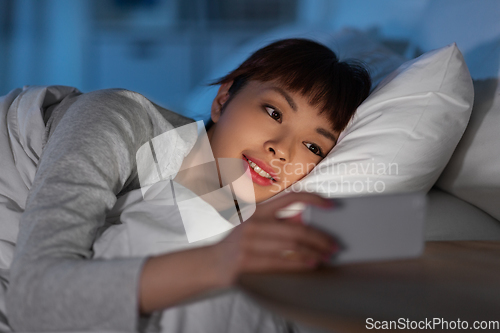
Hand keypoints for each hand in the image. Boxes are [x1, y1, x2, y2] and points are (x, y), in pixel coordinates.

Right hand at [212, 192, 337, 285]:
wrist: (213, 262)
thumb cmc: (238, 244)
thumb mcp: (254, 226)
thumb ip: (276, 222)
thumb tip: (304, 223)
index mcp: (258, 210)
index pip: (290, 198)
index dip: (314, 199)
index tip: (332, 205)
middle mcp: (254, 223)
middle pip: (296, 229)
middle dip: (321, 239)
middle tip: (335, 246)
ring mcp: (249, 242)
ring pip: (292, 246)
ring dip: (314, 253)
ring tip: (327, 257)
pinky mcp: (248, 260)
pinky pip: (281, 262)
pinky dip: (300, 263)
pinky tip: (311, 264)